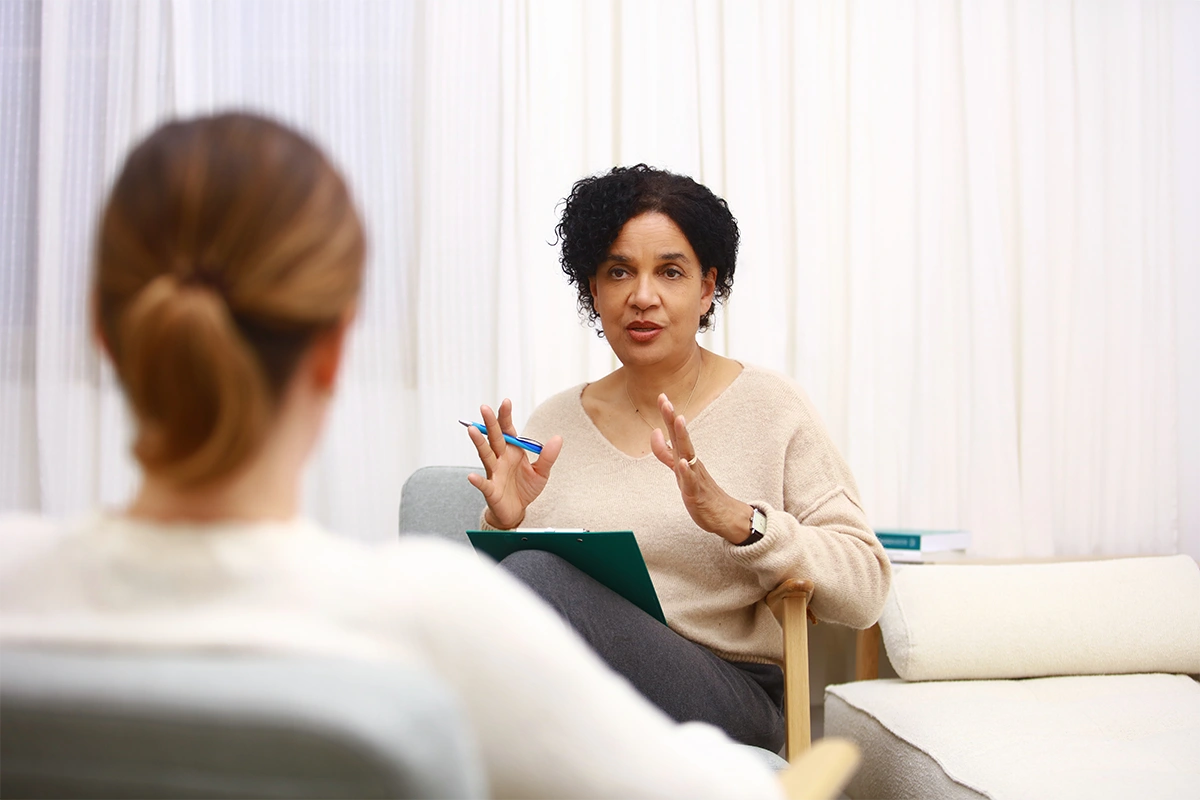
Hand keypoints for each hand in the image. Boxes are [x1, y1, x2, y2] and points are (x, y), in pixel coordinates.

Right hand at [466, 398, 561, 529]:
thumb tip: (558, 438)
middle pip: (494, 438)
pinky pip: (484, 484)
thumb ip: (548, 456)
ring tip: (472, 430)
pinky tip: (471, 476)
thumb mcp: (542, 472)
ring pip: (485, 455)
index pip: (507, 430)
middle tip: (484, 408)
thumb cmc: (525, 488)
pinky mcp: (491, 490)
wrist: (517, 511)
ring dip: (479, 443)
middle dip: (490, 423)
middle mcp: (500, 459)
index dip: (505, 416)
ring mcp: (494, 473)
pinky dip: (478, 481)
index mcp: (512, 451)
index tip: (506, 401)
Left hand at [649, 393, 754, 543]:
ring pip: (688, 454)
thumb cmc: (701, 490)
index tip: (662, 396)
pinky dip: (686, 472)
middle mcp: (691, 462)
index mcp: (686, 456)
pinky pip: (691, 481)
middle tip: (666, 400)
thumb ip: (665, 452)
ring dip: (683, 437)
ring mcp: (695, 476)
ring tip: (679, 420)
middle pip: (681, 437)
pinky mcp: (697, 493)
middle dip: (673, 419)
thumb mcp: (679, 469)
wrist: (723, 515)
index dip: (668, 416)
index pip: (675, 432)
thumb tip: (655, 432)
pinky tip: (682, 463)